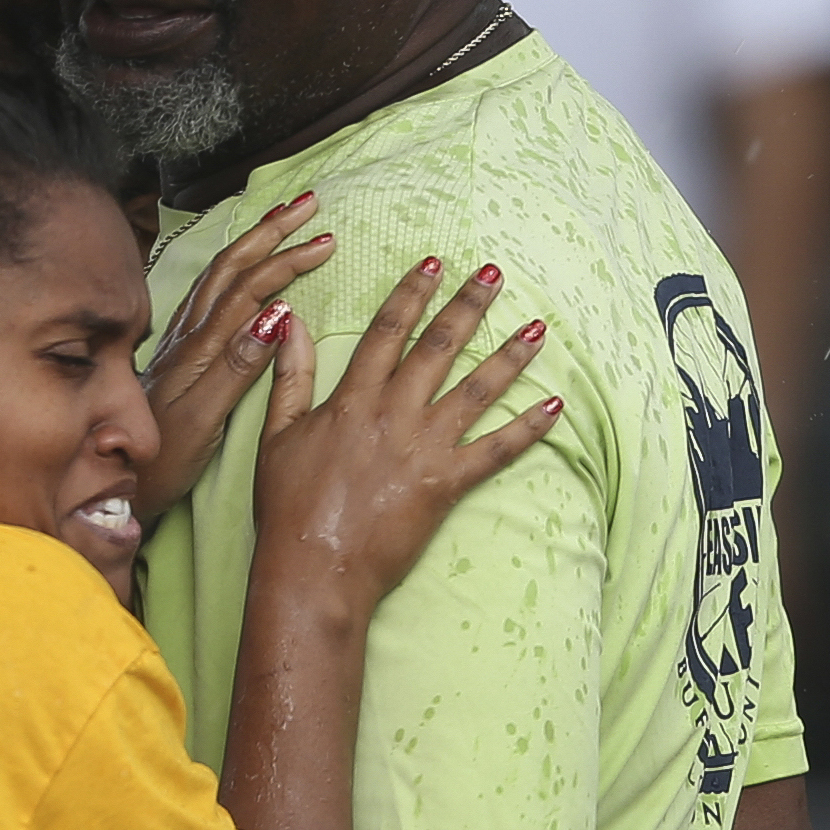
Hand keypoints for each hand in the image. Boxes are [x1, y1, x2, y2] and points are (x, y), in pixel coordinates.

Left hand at [141, 189, 335, 519]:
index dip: (287, 259)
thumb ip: (237, 367)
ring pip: (217, 276)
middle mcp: (186, 336)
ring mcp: (178, 342)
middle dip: (270, 231)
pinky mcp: (175, 354)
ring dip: (251, 243)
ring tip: (280, 220)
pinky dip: (231, 269)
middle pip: (231, 268)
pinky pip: (207, 294)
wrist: (108, 476)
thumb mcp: (203, 419)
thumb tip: (278, 313)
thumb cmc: (160, 460)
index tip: (326, 239)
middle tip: (308, 203)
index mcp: (199, 348)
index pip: (249, 288)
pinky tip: (238, 268)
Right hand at [251, 257, 562, 620]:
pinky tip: (554, 407)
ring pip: (475, 390)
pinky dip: (528, 429)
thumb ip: (290, 376)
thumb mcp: (276, 434)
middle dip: (468, 306)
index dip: (411, 293)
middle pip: (438, 348)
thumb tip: (290, 323)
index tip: (433, 263)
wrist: (315, 566)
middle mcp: (393, 413)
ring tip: (537, 328)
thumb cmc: (287, 505)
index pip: (387, 331)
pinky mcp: (447, 484)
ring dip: (509, 357)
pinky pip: (496, 451)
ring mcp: (424, 447)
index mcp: (351, 399)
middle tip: (495, 274)